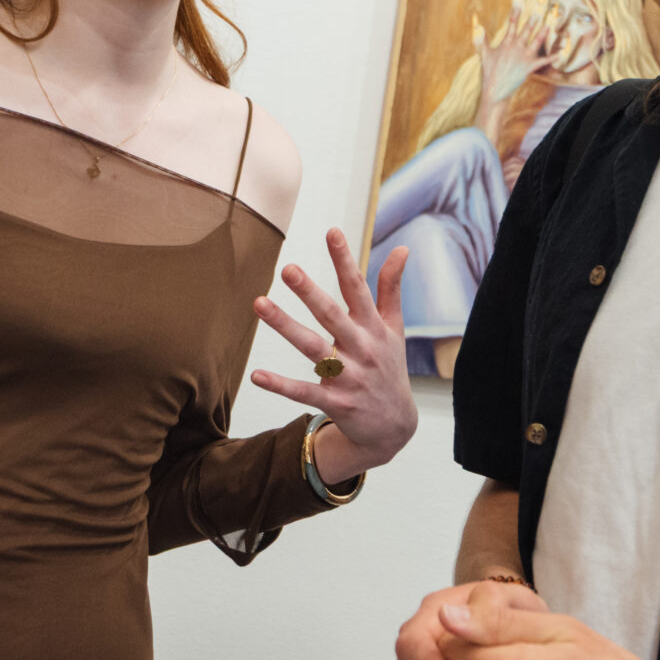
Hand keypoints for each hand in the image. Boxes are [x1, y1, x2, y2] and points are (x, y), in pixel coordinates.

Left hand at [249, 228, 417, 479]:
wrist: (395, 428)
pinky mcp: (336, 402)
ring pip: (312, 348)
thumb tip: (402, 248)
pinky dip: (281, 385)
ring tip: (259, 303)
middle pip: (332, 316)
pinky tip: (257, 375)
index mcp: (374, 328)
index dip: (345, 260)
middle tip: (288, 269)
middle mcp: (361, 349)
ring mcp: (349, 377)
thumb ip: (391, 288)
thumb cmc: (390, 368)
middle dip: (310, 292)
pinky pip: (304, 392)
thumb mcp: (396, 329)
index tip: (332, 232)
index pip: (359, 288)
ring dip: (285, 326)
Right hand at [472, 0, 558, 107]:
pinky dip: (552, 57)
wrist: (495, 89)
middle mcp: (517, 47)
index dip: (516, 9)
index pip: (512, 22)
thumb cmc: (489, 71)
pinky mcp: (530, 67)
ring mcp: (524, 57)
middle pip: (527, 29)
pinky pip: (544, 61)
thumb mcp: (484, 53)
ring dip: (544, 32)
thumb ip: (482, 38)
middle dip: (533, 18)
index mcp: (506, 42)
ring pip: (537, 41)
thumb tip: (477, 24)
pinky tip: (560, 53)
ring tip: (550, 23)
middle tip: (540, 7)